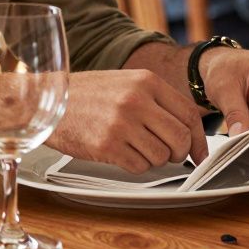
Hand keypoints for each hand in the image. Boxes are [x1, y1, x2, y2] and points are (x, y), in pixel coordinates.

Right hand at [47, 70, 208, 173]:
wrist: (48, 100)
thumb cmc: (88, 95)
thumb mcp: (126, 84)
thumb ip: (156, 101)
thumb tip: (187, 130)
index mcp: (146, 81)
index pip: (189, 114)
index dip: (199, 140)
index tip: (200, 154)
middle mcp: (137, 100)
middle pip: (180, 138)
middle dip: (179, 153)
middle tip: (169, 155)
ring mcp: (122, 123)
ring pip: (161, 156)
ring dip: (154, 160)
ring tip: (136, 148)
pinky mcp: (107, 145)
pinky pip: (139, 166)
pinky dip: (135, 165)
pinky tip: (121, 153)